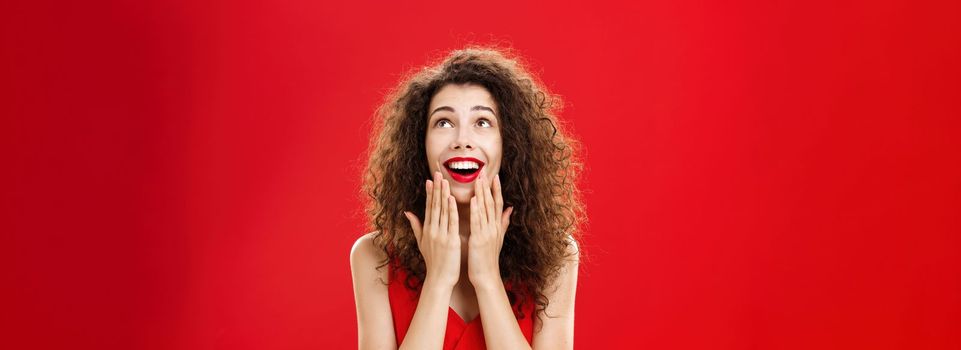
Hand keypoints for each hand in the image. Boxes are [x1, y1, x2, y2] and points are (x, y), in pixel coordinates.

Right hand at [403, 163, 460, 287]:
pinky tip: (452, 199)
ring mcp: (441, 235)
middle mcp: (432, 230)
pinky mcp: (451, 241)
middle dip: (436, 188)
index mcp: (427, 229)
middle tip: (438, 172)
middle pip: (434, 205)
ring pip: (442, 211)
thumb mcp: (421, 242)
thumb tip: (407, 212)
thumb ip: (416, 226)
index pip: (428, 207)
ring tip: (444, 180)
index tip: (431, 179)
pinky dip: (451, 210)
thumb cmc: (433, 262)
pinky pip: (451, 222)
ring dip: (443, 194)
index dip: (430, 192)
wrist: (440, 279)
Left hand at [467, 167, 513, 286]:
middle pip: (492, 203)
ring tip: (478, 179)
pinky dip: (476, 210)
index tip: (494, 176)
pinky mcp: (479, 239)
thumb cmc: (488, 258)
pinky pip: (478, 222)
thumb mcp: (498, 238)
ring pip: (485, 209)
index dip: (496, 189)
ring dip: (482, 193)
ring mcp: (487, 233)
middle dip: (488, 186)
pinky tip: (473, 199)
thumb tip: (510, 209)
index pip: (498, 203)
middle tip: (484, 171)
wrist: (486, 276)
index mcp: (497, 226)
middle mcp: (494, 227)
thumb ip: (503, 222)